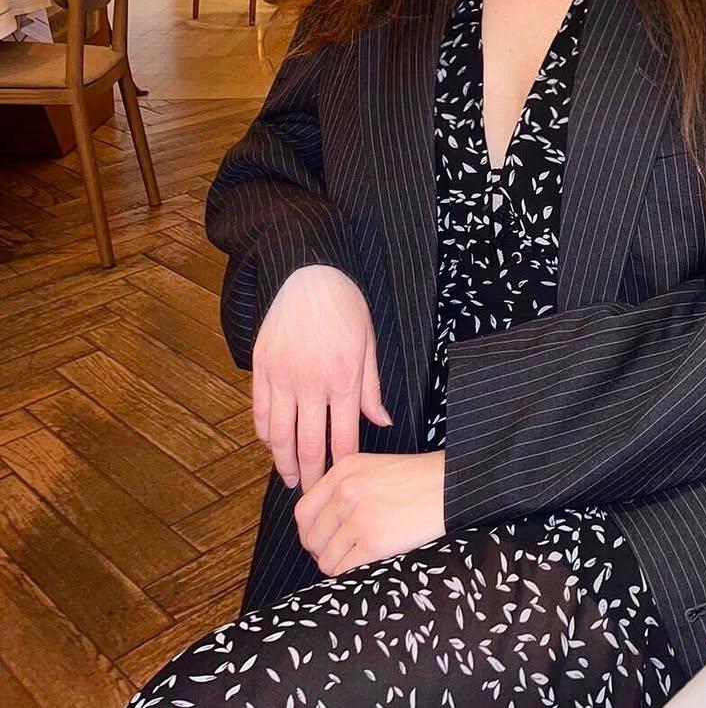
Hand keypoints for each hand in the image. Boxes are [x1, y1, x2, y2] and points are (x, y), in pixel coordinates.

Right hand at [252, 266, 390, 492]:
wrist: (310, 273)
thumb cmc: (345, 306)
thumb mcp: (369, 343)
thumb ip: (372, 388)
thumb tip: (382, 423)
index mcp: (344, 377)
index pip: (343, 436)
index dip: (341, 465)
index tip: (339, 484)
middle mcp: (311, 381)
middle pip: (309, 444)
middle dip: (311, 476)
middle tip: (311, 497)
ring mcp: (282, 375)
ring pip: (278, 434)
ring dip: (283, 461)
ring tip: (289, 478)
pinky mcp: (261, 367)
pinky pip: (259, 411)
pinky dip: (264, 434)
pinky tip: (272, 445)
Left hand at [295, 450, 446, 575]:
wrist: (449, 486)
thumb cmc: (417, 479)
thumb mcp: (373, 468)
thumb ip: (344, 486)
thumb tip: (320, 520)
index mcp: (343, 470)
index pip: (303, 510)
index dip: (309, 531)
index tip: (320, 539)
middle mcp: (346, 491)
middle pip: (311, 537)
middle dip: (322, 551)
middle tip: (340, 552)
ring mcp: (359, 517)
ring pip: (325, 557)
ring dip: (337, 564)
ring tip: (355, 558)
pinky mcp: (374, 541)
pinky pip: (343, 570)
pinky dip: (349, 573)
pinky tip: (365, 564)